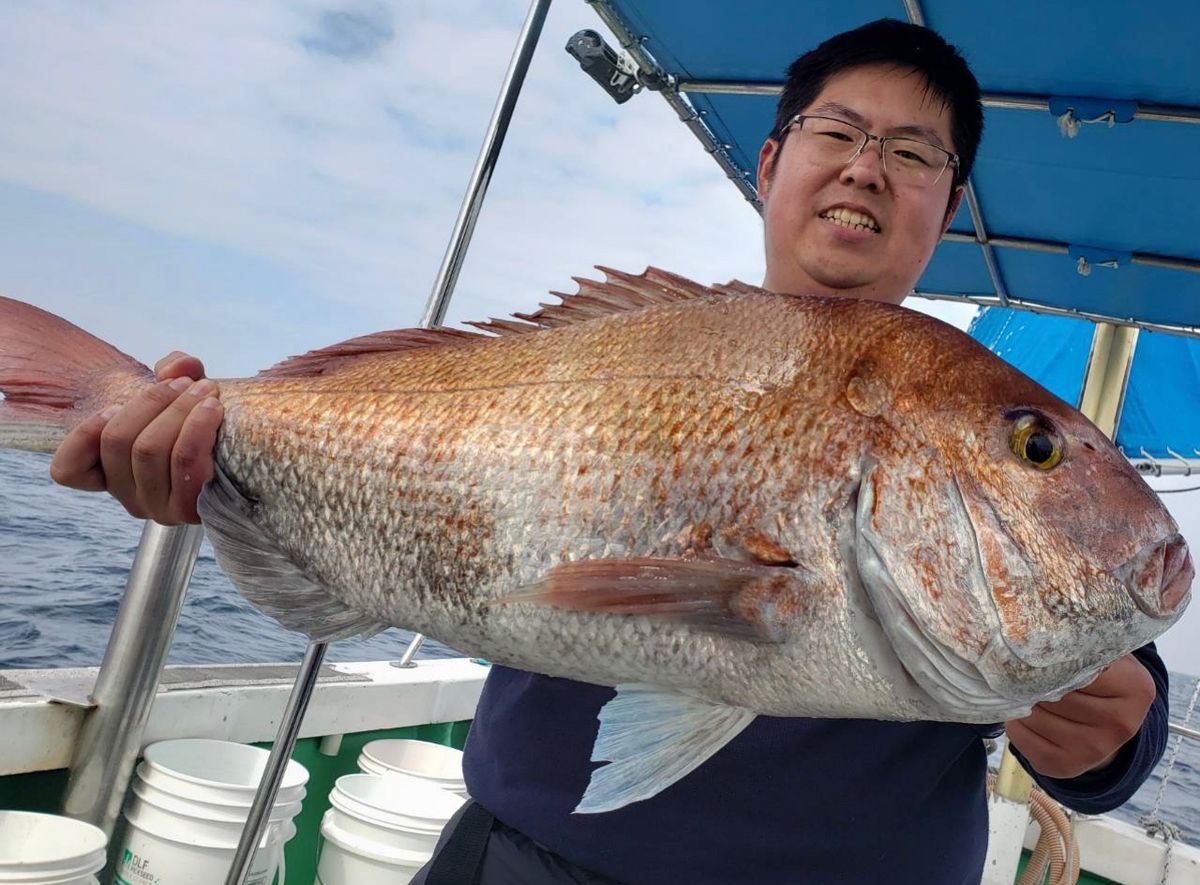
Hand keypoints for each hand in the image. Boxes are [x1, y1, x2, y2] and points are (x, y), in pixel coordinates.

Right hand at [49, 352, 222, 524]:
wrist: (250, 456)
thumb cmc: (204, 423)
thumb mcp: (182, 391)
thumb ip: (174, 369)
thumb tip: (178, 367)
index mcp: (111, 475)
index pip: (68, 471)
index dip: (83, 435)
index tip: (113, 406)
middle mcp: (129, 497)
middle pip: (117, 442)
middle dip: (152, 401)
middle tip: (186, 383)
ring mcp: (157, 509)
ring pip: (150, 450)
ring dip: (180, 410)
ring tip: (207, 391)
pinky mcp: (190, 511)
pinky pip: (185, 464)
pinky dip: (196, 429)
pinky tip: (212, 411)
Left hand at [1004, 654, 1155, 778]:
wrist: (1109, 725)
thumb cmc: (1100, 681)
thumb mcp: (1105, 657)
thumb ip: (1083, 645)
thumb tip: (1037, 627)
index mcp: (1135, 688)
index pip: (1078, 667)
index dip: (1053, 658)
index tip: (1042, 651)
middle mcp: (1120, 724)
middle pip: (1054, 692)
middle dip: (1033, 681)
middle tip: (1027, 671)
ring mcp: (1094, 750)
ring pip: (1034, 714)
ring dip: (1020, 700)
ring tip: (1028, 692)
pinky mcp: (1066, 766)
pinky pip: (1021, 738)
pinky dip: (1014, 723)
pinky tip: (1026, 715)